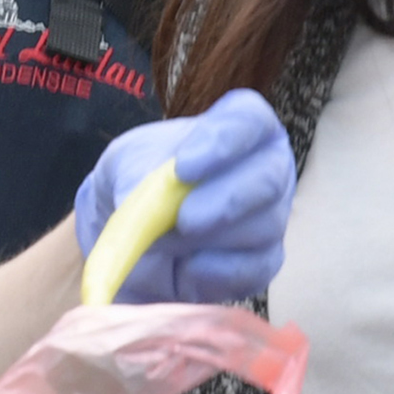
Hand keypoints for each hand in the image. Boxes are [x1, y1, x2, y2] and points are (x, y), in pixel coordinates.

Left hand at [73, 90, 294, 303]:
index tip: (184, 167)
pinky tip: (184, 270)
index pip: (249, 121)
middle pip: (268, 179)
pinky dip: (215, 273)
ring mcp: (270, 218)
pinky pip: (254, 270)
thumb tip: (143, 199)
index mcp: (240, 128)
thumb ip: (135, 174)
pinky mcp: (261, 264)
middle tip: (184, 220)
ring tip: (162, 243)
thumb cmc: (136, 181)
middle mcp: (266, 169)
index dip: (223, 142)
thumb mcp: (123, 166)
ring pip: (261, 229)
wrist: (129, 233)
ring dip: (207, 240)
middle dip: (225, 201)